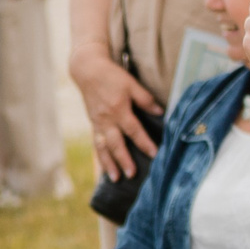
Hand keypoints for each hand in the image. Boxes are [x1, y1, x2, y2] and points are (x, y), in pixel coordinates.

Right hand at [73, 45, 160, 178]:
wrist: (87, 70)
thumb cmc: (112, 76)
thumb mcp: (131, 84)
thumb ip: (146, 99)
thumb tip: (161, 113)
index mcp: (118, 109)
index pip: (134, 130)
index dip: (144, 143)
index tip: (155, 155)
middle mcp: (106, 119)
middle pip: (116, 143)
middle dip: (124, 160)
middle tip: (132, 175)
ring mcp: (97, 123)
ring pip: (103, 147)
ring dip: (109, 163)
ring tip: (116, 178)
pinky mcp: (93, 124)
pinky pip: (96, 144)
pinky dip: (101, 157)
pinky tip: (105, 169)